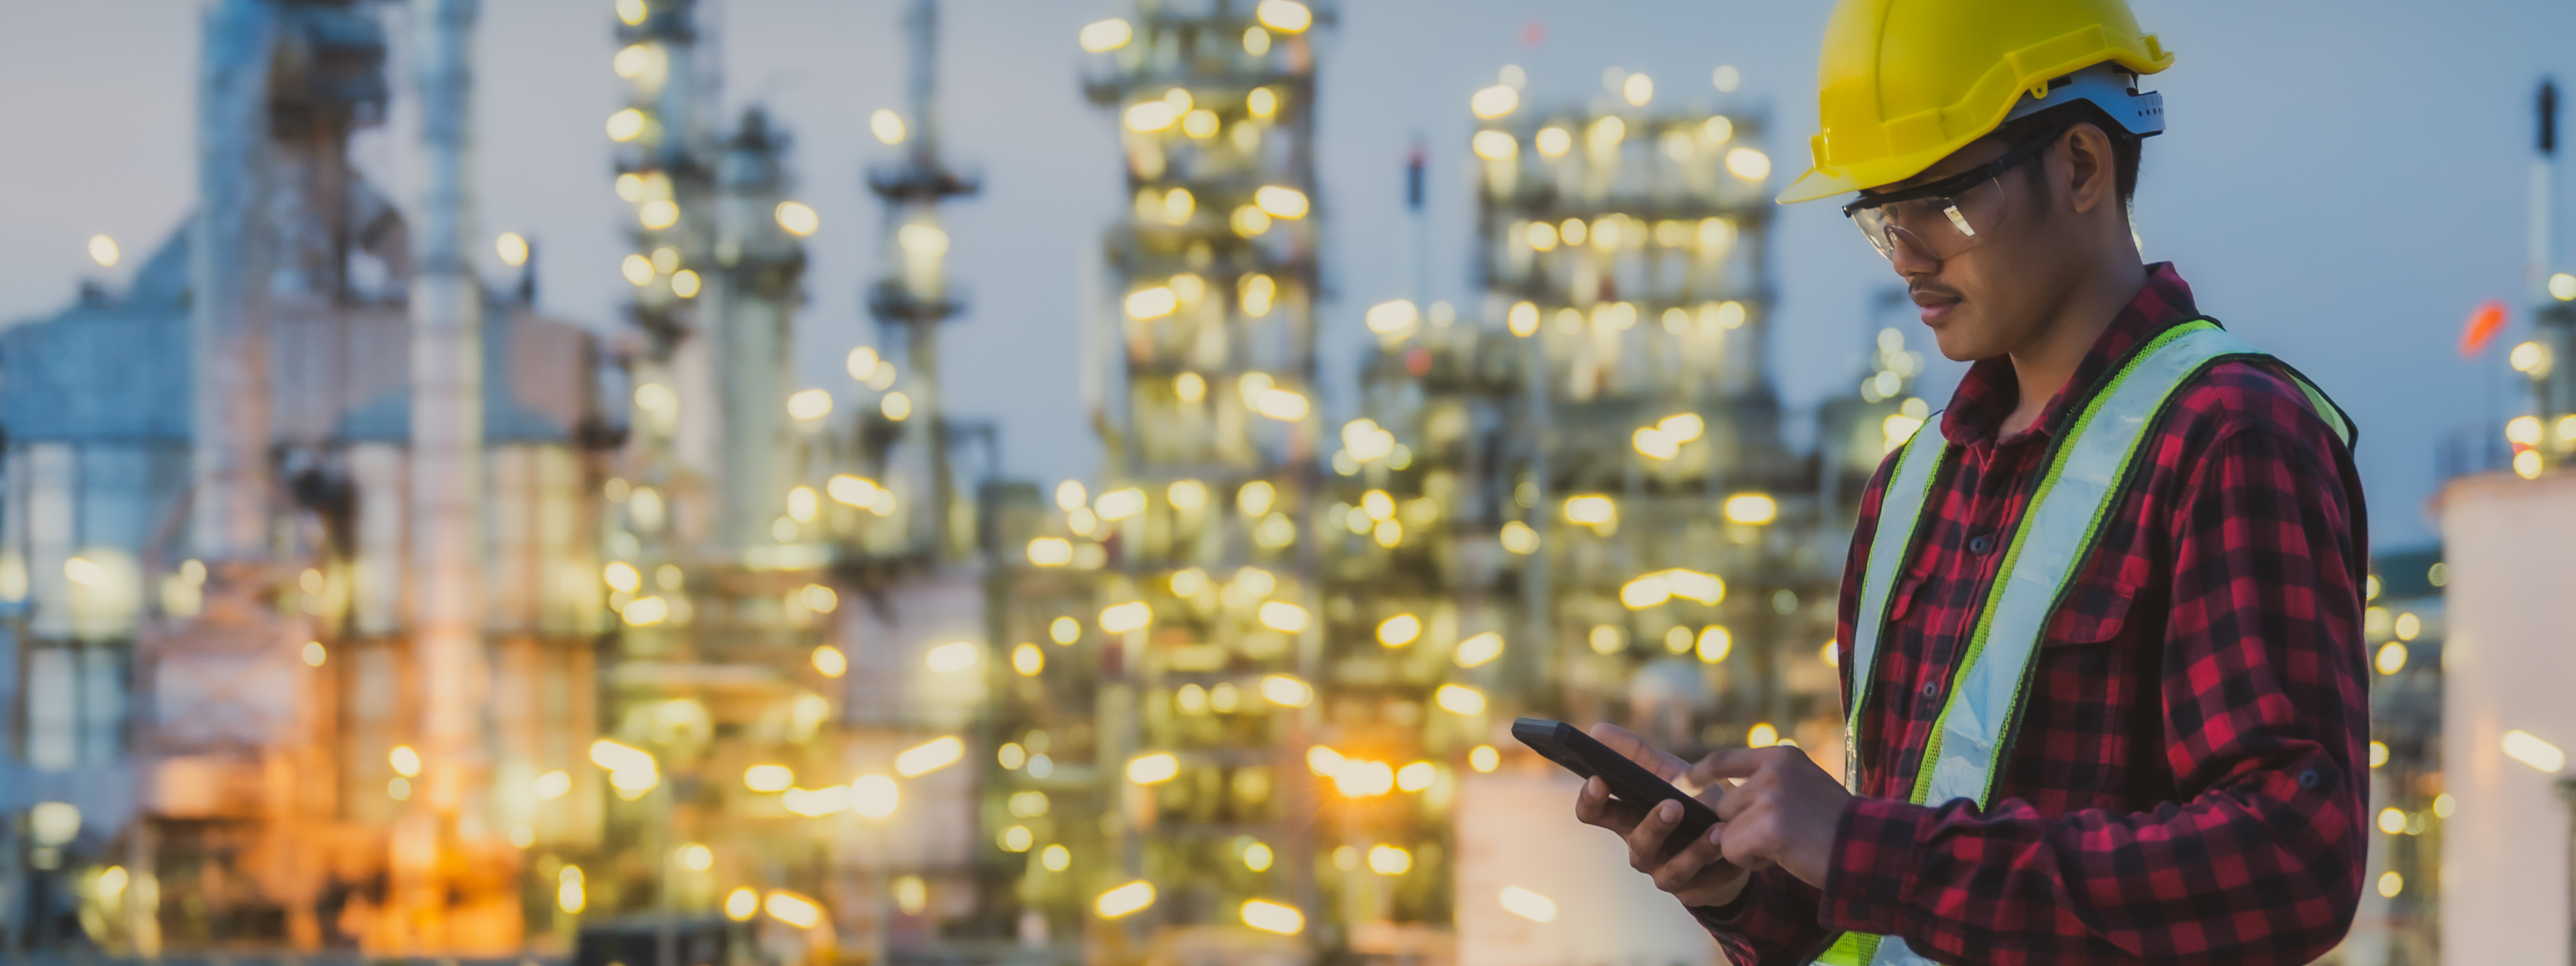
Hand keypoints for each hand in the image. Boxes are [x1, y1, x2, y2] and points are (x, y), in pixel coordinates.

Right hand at [1572, 724, 1750, 907]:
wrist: (1728, 841)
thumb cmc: (1689, 802)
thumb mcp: (1667, 772)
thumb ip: (1635, 753)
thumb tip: (1597, 731)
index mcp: (1627, 817)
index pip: (1594, 812)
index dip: (1591, 799)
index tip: (1598, 779)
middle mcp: (1641, 847)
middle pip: (1636, 841)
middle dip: (1653, 825)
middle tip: (1672, 805)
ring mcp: (1665, 872)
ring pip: (1671, 868)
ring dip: (1694, 850)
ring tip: (1714, 831)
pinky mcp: (1693, 890)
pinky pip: (1704, 881)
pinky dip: (1718, 864)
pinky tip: (1730, 847)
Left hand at [1691, 745, 1851, 887]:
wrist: (1869, 849)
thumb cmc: (1838, 827)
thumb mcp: (1803, 788)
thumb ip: (1767, 787)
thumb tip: (1722, 804)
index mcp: (1782, 756)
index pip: (1725, 759)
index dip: (1700, 773)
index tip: (1684, 784)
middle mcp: (1773, 770)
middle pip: (1724, 805)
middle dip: (1740, 829)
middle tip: (1779, 839)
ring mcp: (1770, 796)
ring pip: (1726, 829)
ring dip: (1746, 846)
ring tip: (1784, 846)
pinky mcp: (1768, 826)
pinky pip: (1732, 849)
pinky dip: (1750, 862)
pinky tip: (1782, 858)